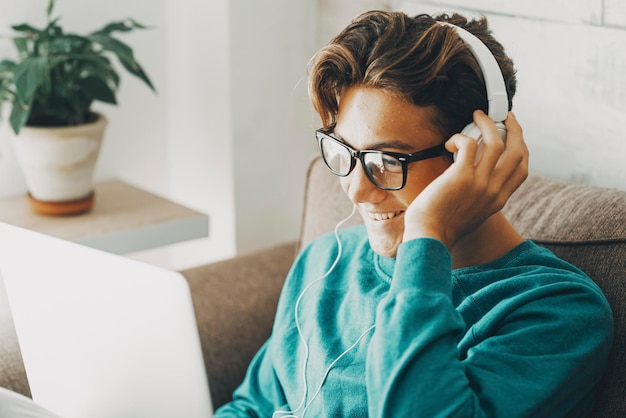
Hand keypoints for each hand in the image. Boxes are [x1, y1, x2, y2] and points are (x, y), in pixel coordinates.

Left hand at [402, 110, 527, 249]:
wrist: (429, 238)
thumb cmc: (441, 227)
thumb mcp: (472, 214)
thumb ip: (478, 197)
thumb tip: (472, 178)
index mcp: (498, 200)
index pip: (522, 170)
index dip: (521, 148)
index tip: (514, 135)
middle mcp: (494, 191)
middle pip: (517, 152)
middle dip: (514, 129)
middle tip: (505, 117)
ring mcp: (480, 183)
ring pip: (496, 142)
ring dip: (487, 124)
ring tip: (476, 116)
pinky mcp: (461, 176)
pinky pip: (468, 144)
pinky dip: (460, 138)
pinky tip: (449, 143)